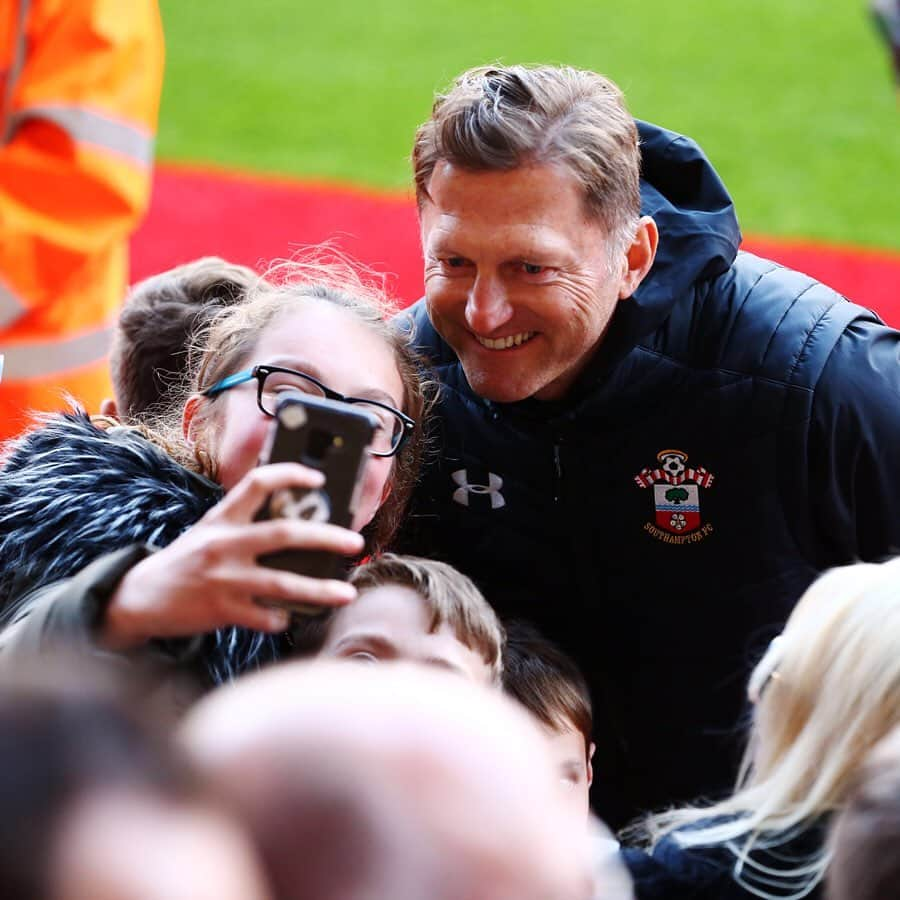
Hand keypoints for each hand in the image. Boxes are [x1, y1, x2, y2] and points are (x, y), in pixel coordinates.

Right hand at [101, 463, 363, 649]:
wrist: (139, 599)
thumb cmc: (186, 561)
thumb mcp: (209, 531)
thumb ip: (244, 523)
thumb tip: (297, 521)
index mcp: (222, 518)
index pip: (257, 483)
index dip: (290, 475)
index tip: (318, 478)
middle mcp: (224, 544)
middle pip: (283, 534)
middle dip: (326, 537)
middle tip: (355, 542)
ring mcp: (224, 578)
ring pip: (282, 583)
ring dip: (320, 589)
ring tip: (347, 593)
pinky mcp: (222, 610)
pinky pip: (265, 616)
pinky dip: (282, 617)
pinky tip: (289, 616)